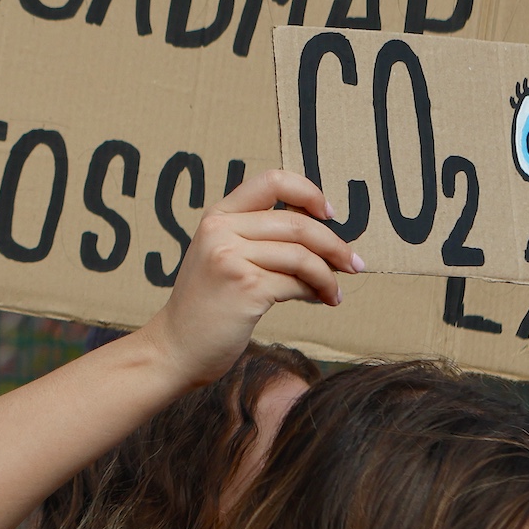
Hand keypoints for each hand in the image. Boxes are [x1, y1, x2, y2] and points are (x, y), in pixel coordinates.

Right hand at [133, 168, 362, 386]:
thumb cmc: (205, 306)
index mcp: (217, 216)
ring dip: (328, 275)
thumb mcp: (220, 257)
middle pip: (297, 224)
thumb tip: (319, 234)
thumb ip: (255, 237)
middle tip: (354, 263)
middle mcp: (220, 231)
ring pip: (302, 256)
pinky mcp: (245, 289)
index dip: (308, 192)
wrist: (175, 348)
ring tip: (335, 292)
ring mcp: (230, 258)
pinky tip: (320, 300)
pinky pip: (297, 283)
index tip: (329, 213)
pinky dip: (316, 292)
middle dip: (334, 245)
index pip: (271, 181)